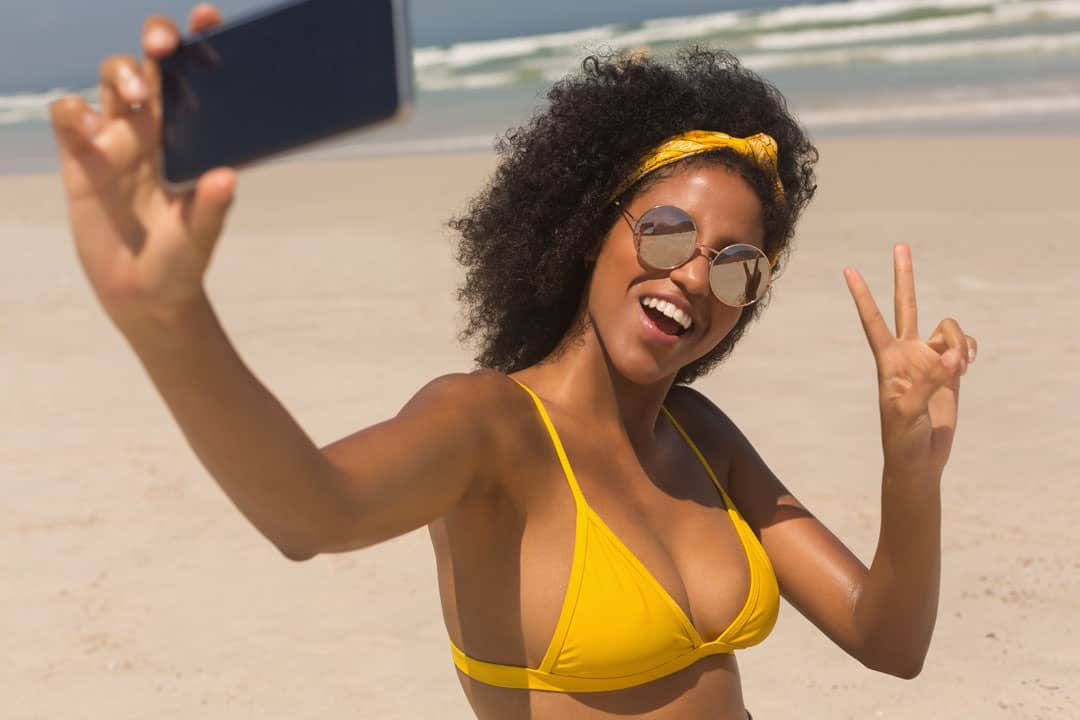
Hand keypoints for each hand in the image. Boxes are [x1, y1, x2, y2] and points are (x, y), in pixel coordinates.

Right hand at [49, 4, 233, 331]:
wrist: (143, 296)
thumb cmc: (181, 262)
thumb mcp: (201, 238)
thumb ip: (212, 208)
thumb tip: (226, 178)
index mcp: (190, 138)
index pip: (196, 81)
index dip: (199, 43)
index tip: (210, 18)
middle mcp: (154, 131)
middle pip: (152, 65)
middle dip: (157, 42)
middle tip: (164, 46)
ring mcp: (115, 141)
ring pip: (112, 81)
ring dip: (122, 74)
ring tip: (138, 97)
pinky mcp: (80, 160)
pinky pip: (68, 117)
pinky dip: (72, 110)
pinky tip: (85, 125)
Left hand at [844, 244, 976, 483]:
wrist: (919, 460)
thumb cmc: (902, 439)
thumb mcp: (908, 412)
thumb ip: (929, 382)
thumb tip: (952, 358)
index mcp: (887, 360)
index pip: (872, 321)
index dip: (862, 296)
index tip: (849, 270)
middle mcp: (908, 353)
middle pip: (906, 305)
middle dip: (904, 276)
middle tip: (900, 246)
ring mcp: (931, 360)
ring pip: (949, 329)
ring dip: (960, 341)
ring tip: (962, 366)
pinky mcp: (952, 371)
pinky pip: (966, 346)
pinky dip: (972, 349)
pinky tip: (970, 365)